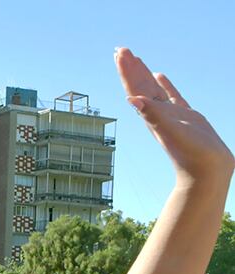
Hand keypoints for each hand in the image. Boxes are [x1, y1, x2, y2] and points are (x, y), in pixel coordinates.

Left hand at [117, 48, 233, 181]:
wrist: (206, 170)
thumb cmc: (189, 153)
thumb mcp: (170, 130)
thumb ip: (152, 114)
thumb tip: (131, 99)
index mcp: (151, 115)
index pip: (135, 87)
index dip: (127, 71)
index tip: (119, 54)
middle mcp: (157, 114)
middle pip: (139, 85)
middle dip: (130, 67)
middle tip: (120, 49)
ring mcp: (171, 114)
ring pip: (153, 88)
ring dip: (142, 73)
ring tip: (134, 58)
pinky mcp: (186, 116)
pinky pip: (171, 95)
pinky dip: (164, 84)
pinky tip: (159, 75)